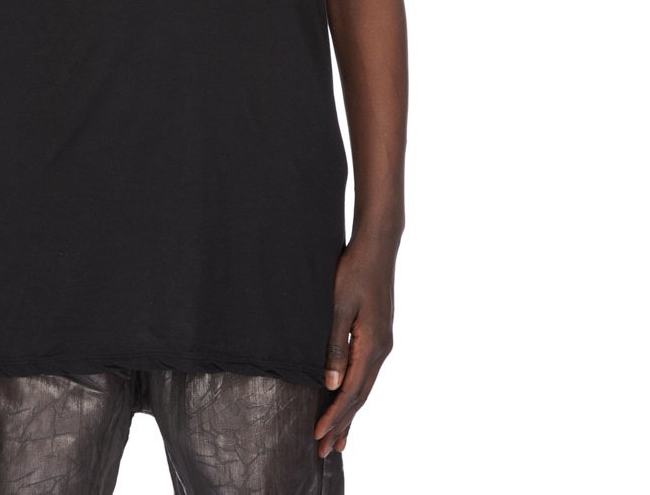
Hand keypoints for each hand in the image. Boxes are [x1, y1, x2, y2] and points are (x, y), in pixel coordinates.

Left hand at [313, 235, 396, 458]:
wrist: (377, 248)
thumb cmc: (354, 271)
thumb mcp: (339, 306)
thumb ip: (334, 346)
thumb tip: (330, 384)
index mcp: (372, 345)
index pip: (351, 392)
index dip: (334, 416)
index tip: (317, 436)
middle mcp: (382, 350)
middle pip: (360, 396)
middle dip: (342, 424)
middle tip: (324, 451)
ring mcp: (383, 344)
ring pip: (365, 387)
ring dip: (350, 413)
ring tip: (338, 439)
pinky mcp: (379, 336)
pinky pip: (367, 374)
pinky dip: (356, 394)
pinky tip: (349, 401)